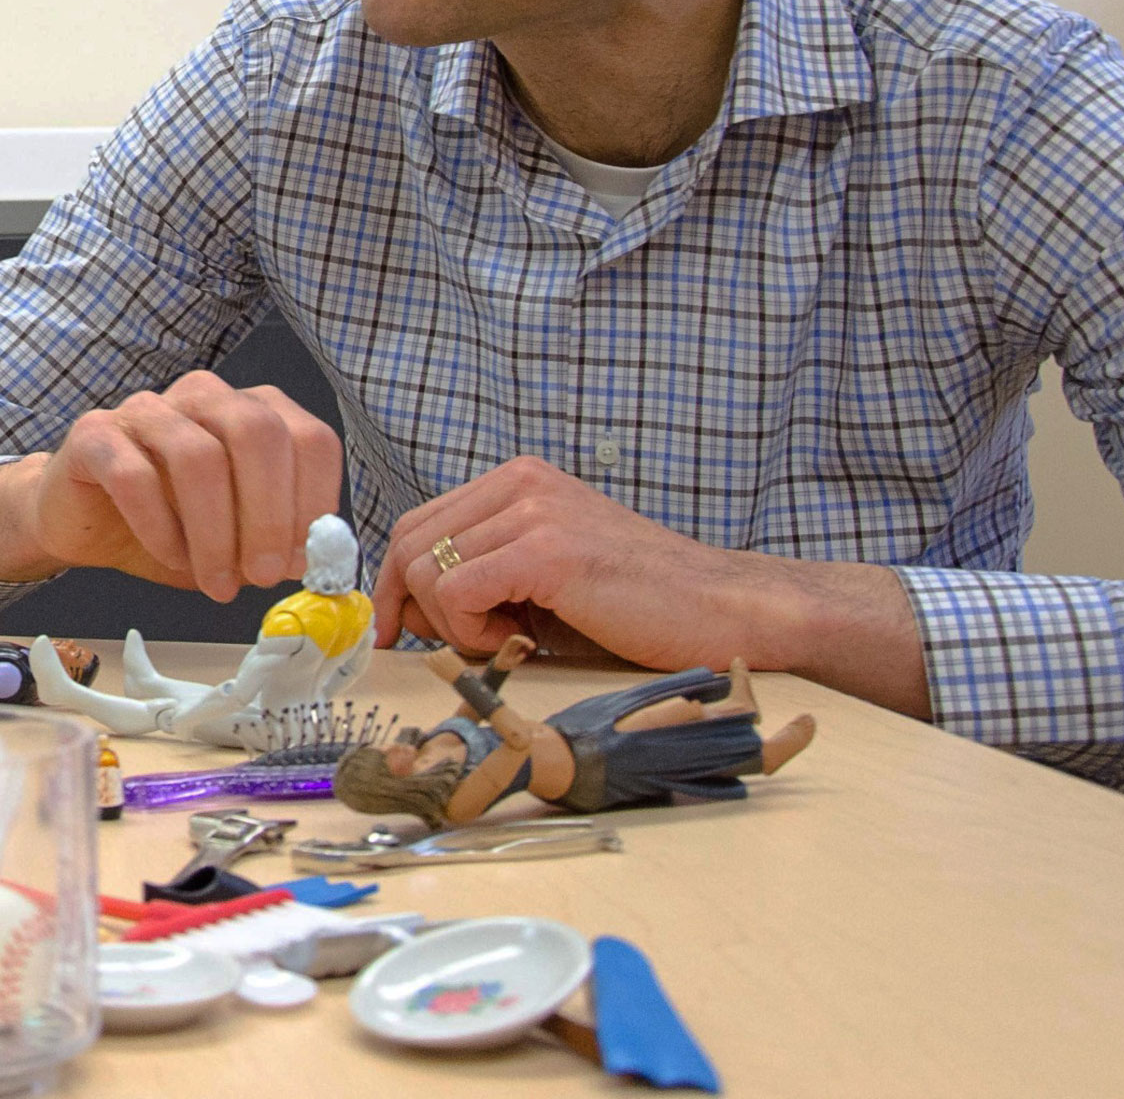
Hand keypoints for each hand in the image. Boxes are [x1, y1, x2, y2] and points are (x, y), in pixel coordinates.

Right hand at [0, 370, 340, 600]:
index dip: (314, 502)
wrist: (85, 525)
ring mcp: (147, 409)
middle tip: (263, 576)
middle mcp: (204, 397)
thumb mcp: (237, 543)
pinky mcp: (94, 435)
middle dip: (268, 514)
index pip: (308, 439)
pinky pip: (133, 476)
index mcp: (252, 412)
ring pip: (198, 456)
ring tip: (217, 583)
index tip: (303, 562)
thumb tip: (309, 562)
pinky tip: (170, 557)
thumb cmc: (171, 528)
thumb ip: (276, 545)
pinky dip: (159, 527)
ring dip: (215, 532)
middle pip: (256, 433)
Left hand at [373, 456, 776, 669]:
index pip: (417, 523)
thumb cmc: (635, 606)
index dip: (398, 582)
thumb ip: (477, 578)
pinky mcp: (547, 550)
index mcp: (517, 481)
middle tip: (462, 642)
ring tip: (509, 635)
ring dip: (453, 621)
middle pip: (409, 542)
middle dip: (414, 605)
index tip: (402, 628)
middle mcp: (520, 483)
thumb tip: (401, 609)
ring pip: (426, 568)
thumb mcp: (540, 581)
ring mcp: (532, 510)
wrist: (724, 609)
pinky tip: (517, 637)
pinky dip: (471, 629)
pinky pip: (456, 590)